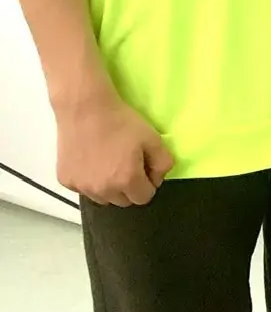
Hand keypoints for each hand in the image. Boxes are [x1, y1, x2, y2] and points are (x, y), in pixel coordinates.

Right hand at [54, 88, 172, 205]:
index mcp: (126, 181)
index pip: (143, 198)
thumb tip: (157, 178)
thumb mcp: (153, 138)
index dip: (149, 183)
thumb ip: (163, 163)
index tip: (145, 168)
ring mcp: (81, 187)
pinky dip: (90, 181)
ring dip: (109, 188)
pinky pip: (84, 189)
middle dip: (130, 188)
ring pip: (102, 198)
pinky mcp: (65, 180)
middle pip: (123, 201)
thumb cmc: (121, 122)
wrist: (85, 110)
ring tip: (109, 163)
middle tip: (128, 165)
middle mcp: (103, 190)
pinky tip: (92, 161)